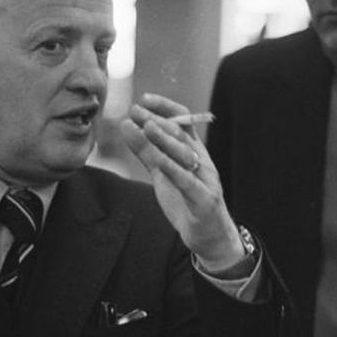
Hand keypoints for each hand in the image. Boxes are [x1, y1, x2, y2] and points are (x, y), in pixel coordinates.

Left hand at [119, 93, 244, 270]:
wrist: (210, 236)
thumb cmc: (186, 201)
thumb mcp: (162, 173)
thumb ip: (146, 151)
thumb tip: (127, 126)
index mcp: (193, 151)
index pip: (183, 121)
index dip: (165, 108)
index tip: (144, 99)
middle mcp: (201, 161)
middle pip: (181, 134)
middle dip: (159, 120)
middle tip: (137, 110)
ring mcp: (205, 179)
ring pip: (186, 154)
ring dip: (166, 139)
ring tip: (148, 127)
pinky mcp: (204, 199)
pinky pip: (187, 181)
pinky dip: (173, 169)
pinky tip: (159, 160)